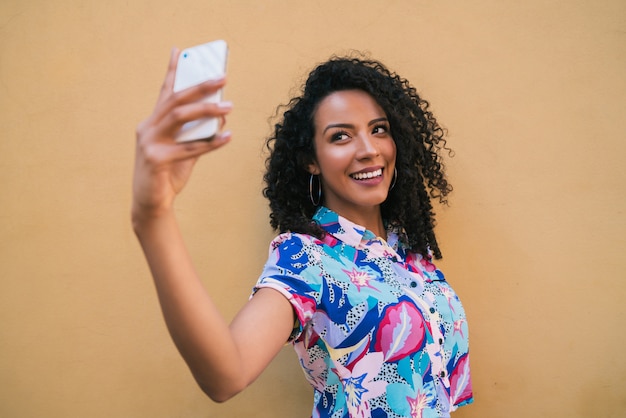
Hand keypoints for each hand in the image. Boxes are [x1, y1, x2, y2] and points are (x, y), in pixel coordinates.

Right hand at [132, 48, 232, 221]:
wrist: (151, 204)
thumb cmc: (168, 175)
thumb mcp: (186, 151)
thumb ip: (201, 132)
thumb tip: (222, 115)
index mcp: (153, 123)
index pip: (164, 92)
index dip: (172, 70)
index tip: (179, 50)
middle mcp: (148, 128)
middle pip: (175, 100)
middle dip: (200, 86)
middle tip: (223, 77)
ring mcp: (149, 143)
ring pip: (180, 117)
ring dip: (207, 110)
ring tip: (230, 106)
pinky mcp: (156, 160)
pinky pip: (189, 148)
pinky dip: (210, 142)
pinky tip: (228, 136)